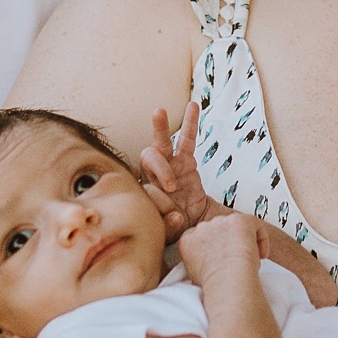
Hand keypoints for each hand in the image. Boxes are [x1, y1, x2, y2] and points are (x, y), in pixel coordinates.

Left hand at [141, 101, 213, 240]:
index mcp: (143, 192)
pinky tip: (193, 106)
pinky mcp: (186, 160)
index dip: (160, 201)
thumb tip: (176, 216)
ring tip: (159, 112)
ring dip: (160, 128)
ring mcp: (169, 165)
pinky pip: (188, 140)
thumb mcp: (169, 232)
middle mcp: (152, 175)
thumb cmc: (175, 228)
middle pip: (147, 159)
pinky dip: (190, 124)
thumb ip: (169, 226)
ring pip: (161, 144)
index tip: (175, 216)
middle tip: (172, 186)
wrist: (191, 223)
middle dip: (160, 170)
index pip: (146, 188)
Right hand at [177, 211, 265, 282]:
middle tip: (238, 259)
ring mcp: (221, 222)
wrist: (228, 281)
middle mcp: (202, 227)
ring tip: (250, 259)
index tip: (222, 258)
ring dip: (244, 241)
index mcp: (188, 240)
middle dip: (228, 242)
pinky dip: (261, 238)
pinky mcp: (239, 220)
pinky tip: (262, 254)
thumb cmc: (215, 285)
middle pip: (218, 229)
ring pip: (236, 227)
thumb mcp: (195, 275)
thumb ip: (198, 263)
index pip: (201, 237)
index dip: (214, 247)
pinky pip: (254, 224)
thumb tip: (207, 266)